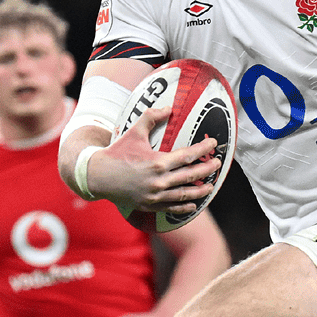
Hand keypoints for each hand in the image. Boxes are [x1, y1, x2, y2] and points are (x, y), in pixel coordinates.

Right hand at [85, 105, 219, 214]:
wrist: (97, 176)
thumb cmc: (117, 152)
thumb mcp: (134, 132)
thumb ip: (151, 117)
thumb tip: (169, 108)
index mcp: (158, 162)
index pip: (188, 155)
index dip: (203, 149)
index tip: (213, 144)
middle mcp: (159, 181)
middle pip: (191, 175)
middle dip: (207, 169)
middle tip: (218, 164)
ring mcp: (155, 195)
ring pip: (185, 194)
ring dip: (200, 190)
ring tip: (210, 186)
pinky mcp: (150, 205)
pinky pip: (172, 208)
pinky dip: (184, 207)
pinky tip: (193, 204)